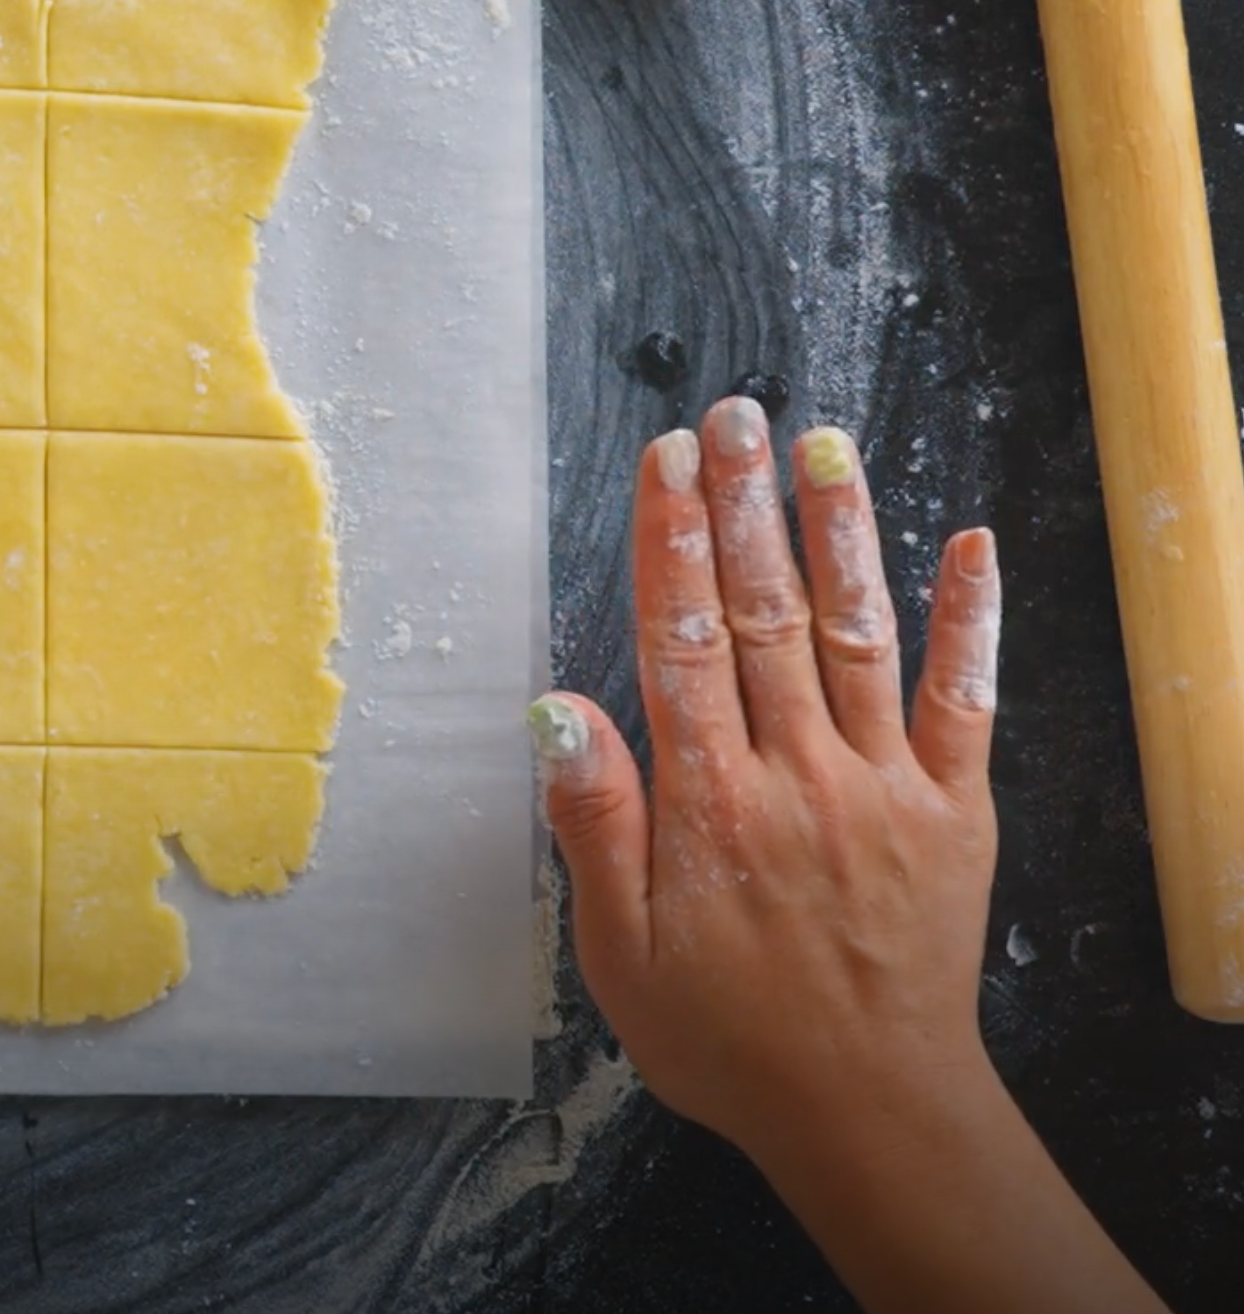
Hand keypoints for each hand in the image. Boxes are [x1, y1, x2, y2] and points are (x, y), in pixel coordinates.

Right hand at [539, 396, 999, 1150]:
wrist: (870, 1111)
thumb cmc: (728, 1038)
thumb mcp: (621, 953)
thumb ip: (594, 825)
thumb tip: (557, 708)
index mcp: (711, 806)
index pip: (681, 641)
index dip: (671, 541)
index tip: (666, 460)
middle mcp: (801, 777)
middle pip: (766, 615)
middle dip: (744, 507)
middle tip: (735, 416)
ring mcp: (886, 788)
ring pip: (858, 635)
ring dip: (840, 532)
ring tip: (824, 444)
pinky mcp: (955, 812)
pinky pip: (966, 701)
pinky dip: (969, 621)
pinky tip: (970, 543)